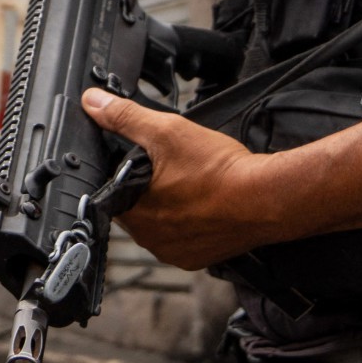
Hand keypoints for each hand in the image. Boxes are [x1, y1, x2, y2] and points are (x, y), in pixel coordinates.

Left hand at [81, 88, 283, 270]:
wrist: (268, 198)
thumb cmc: (220, 170)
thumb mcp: (166, 131)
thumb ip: (125, 117)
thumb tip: (93, 103)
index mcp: (134, 214)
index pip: (109, 192)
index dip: (122, 172)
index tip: (142, 160)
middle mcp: (150, 240)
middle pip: (134, 208)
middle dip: (146, 188)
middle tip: (171, 167)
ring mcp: (175, 253)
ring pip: (159, 223)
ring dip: (168, 205)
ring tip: (190, 182)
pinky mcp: (198, 259)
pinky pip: (182, 237)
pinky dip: (189, 221)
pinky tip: (204, 202)